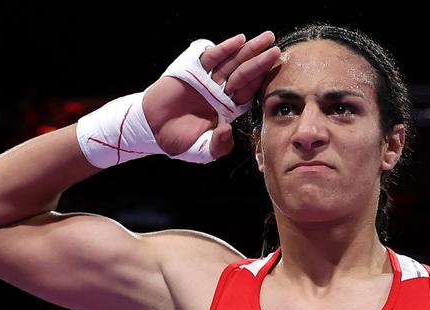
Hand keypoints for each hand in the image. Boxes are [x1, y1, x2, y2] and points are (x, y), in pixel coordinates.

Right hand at [143, 31, 280, 158]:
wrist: (152, 129)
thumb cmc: (178, 140)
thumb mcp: (202, 150)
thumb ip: (218, 146)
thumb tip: (227, 130)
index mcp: (228, 109)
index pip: (249, 93)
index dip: (261, 82)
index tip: (277, 72)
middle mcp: (221, 92)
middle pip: (245, 74)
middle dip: (261, 61)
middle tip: (276, 49)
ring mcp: (208, 79)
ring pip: (232, 63)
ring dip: (249, 50)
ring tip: (266, 39)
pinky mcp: (192, 70)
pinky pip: (212, 57)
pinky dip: (224, 49)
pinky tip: (239, 41)